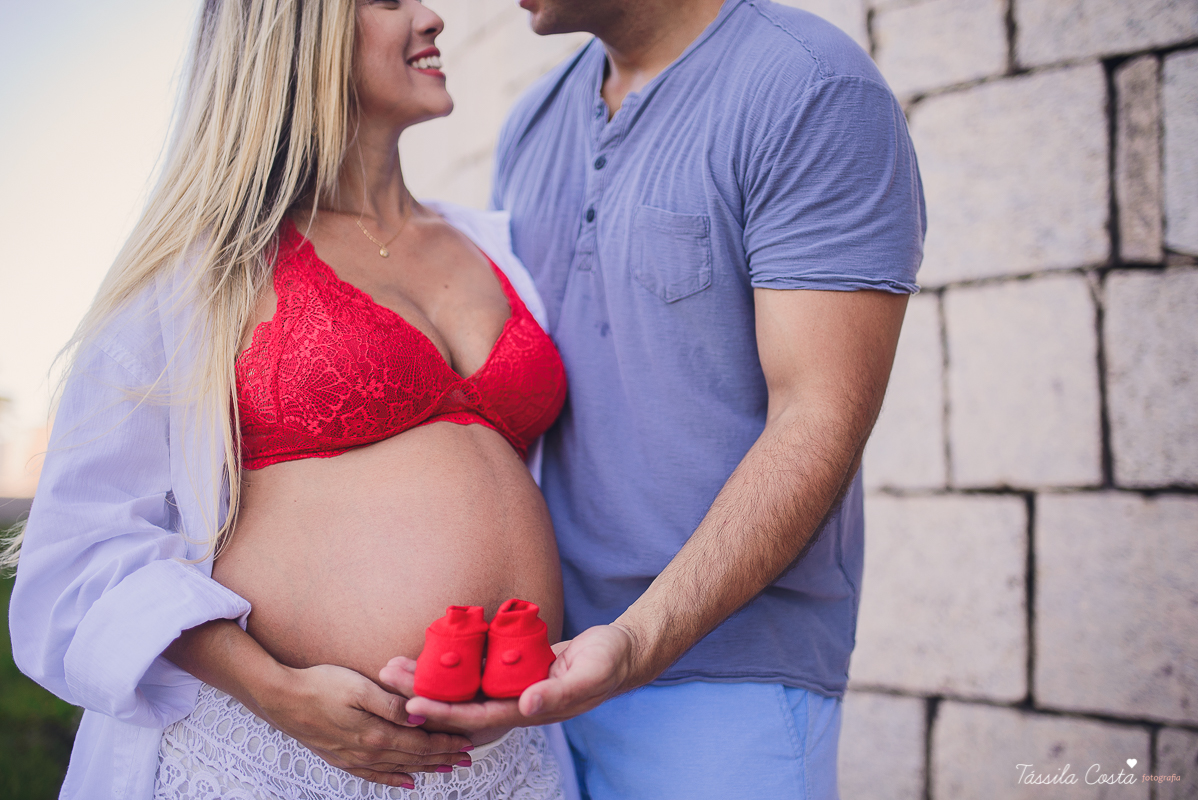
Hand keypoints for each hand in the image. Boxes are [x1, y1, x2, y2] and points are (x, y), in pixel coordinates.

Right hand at [257, 663, 474, 787]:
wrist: (281, 699)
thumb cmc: (320, 685)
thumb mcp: (360, 687)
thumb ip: (393, 705)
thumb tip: (422, 718)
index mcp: (377, 735)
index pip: (422, 743)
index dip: (446, 742)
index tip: (468, 741)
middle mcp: (368, 753)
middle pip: (415, 758)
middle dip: (443, 757)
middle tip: (467, 758)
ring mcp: (354, 759)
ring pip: (399, 768)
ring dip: (425, 768)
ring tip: (447, 768)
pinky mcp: (341, 759)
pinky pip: (374, 776)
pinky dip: (394, 780)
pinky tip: (406, 783)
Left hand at [380, 624, 638, 731]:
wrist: (621, 652)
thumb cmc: (609, 662)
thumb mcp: (590, 673)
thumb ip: (559, 691)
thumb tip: (526, 705)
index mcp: (529, 711)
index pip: (478, 718)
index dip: (444, 714)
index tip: (412, 705)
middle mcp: (514, 704)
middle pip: (459, 706)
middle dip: (422, 695)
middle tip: (386, 676)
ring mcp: (512, 689)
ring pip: (461, 690)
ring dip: (429, 680)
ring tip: (395, 665)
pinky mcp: (512, 671)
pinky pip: (475, 673)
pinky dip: (451, 666)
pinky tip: (430, 652)